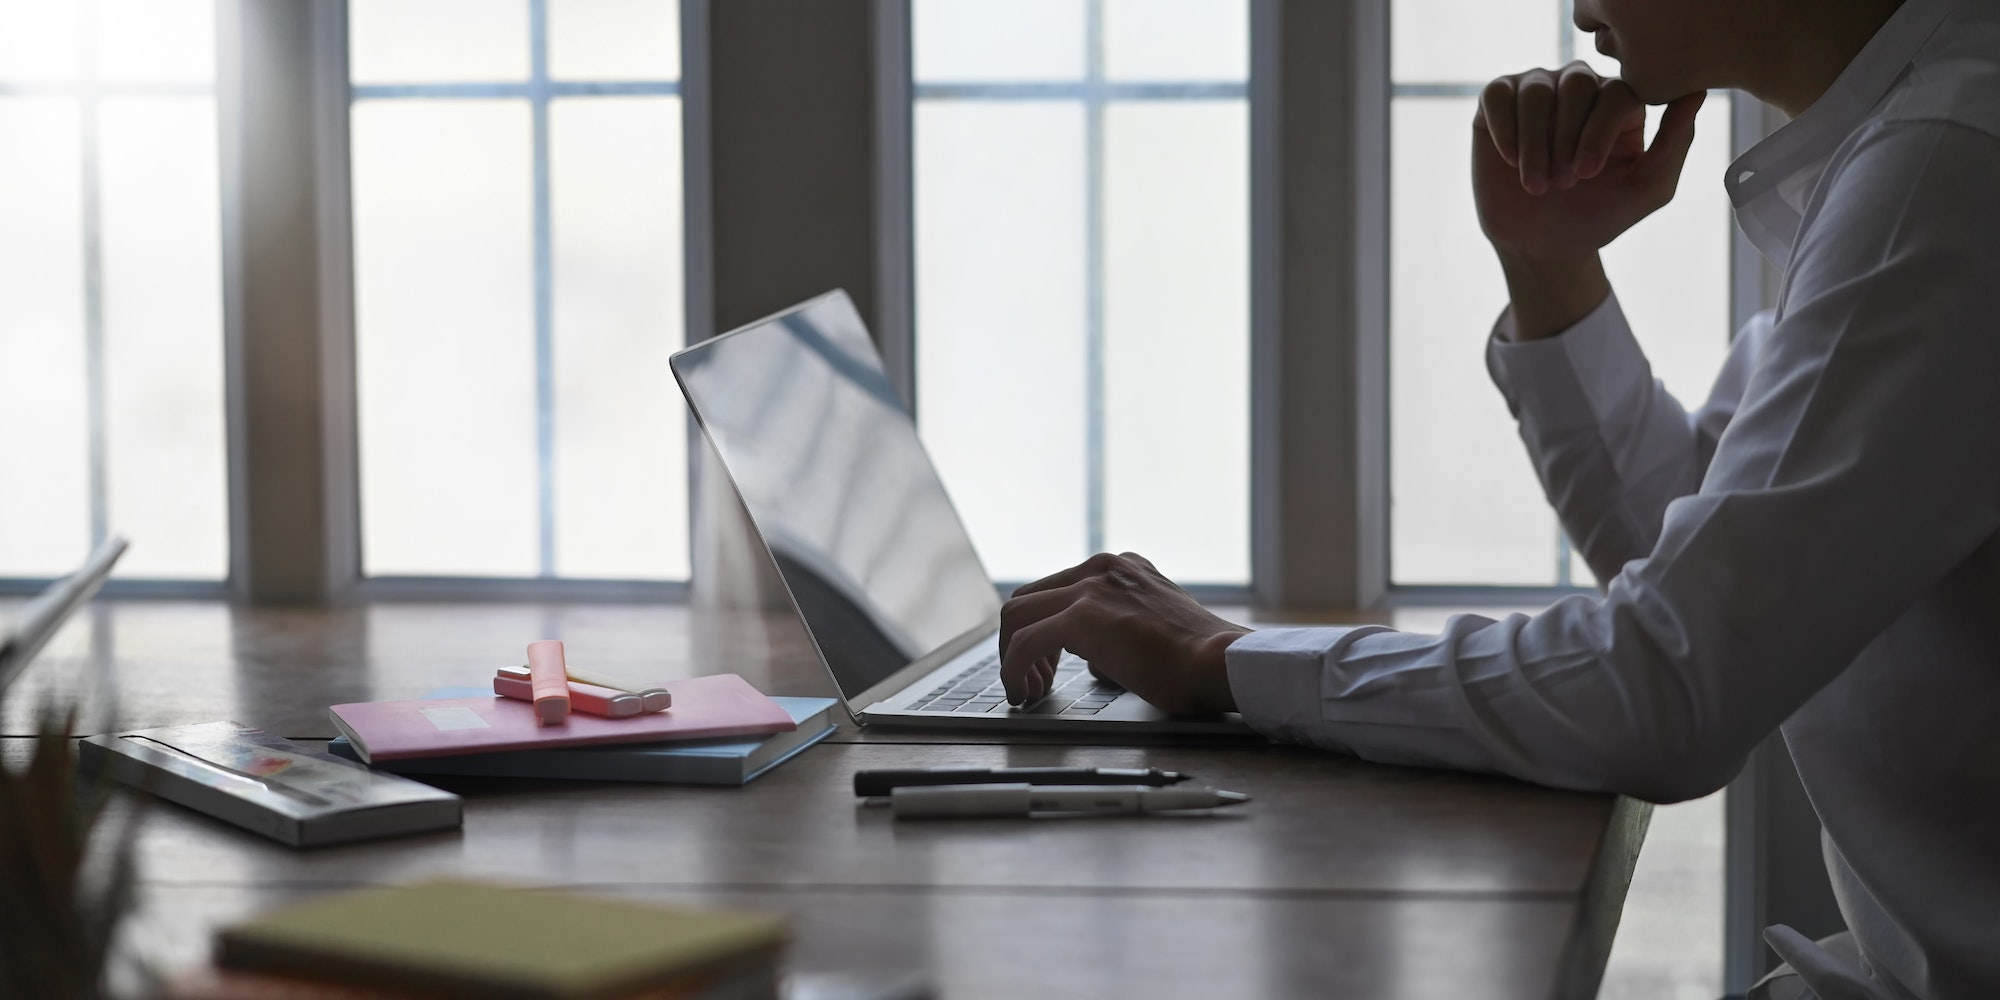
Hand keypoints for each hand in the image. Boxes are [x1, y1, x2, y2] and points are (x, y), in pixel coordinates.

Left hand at [997, 552, 1250, 714]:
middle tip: (1034, 680)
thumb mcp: (1156, 627)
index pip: (1058, 590)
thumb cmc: (1201, 658)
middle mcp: (1102, 568)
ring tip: (1027, 690)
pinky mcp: (1081, 617)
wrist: (1221, 663)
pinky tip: (1023, 691)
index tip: (1047, 664)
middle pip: (1028, 599)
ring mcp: (1090, 587)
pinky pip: (1025, 643)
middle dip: (1021, 642)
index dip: (1043, 630)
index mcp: (1122, 568)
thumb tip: (1096, 659)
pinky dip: (1014, 669)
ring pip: (1017, 615)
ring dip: (1013, 656)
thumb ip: (1121, 631)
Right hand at [1473, 63, 1703, 261]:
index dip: (1600, 130)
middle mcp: (1580, 88)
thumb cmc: (1598, 216)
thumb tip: (1696, 92)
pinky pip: (1497, 94)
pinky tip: (1510, 161)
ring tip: (1536, 182)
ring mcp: (1537, 91)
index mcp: (1619, 102)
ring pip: (1535, 89)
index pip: (1617, 90)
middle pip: (1576, 83)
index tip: (1588, 175)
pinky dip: (1505, 129)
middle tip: (1563, 182)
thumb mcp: (1647, 189)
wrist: (1541, 246)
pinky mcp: (1497, 104)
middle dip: (1566, 138)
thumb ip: (1676, 142)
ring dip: (1535, 142)